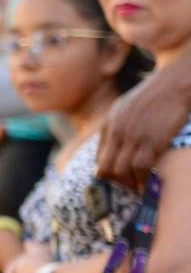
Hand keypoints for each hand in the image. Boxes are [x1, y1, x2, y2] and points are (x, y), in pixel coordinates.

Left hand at [97, 61, 190, 189]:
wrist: (172, 85)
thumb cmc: (151, 97)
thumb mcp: (124, 109)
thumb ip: (116, 128)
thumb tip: (113, 150)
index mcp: (108, 124)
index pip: (100, 158)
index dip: (107, 173)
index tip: (117, 180)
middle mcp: (117, 132)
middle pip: (106, 167)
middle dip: (115, 182)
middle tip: (128, 187)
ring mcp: (134, 137)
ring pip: (121, 171)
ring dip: (130, 184)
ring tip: (139, 187)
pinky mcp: (152, 141)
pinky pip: (141, 168)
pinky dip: (144, 179)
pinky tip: (149, 184)